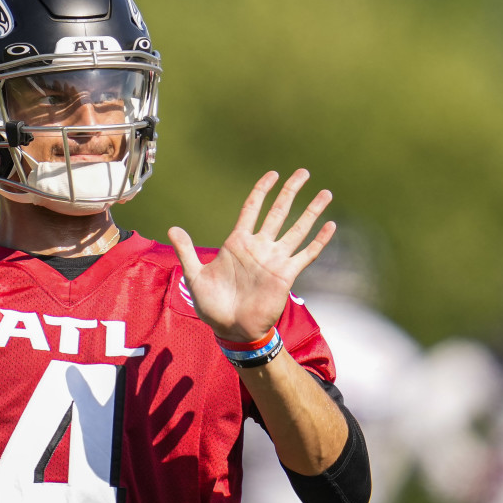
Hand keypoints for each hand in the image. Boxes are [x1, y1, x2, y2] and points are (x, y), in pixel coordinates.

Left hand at [167, 169, 334, 341]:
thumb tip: (172, 228)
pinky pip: (306, 254)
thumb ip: (187, 251)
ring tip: (326, 193)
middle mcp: (259, 247)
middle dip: (290, 192)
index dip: (262, 190)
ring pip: (297, 229)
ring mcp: (274, 260)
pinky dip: (319, 241)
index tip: (272, 174)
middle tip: (303, 173)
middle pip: (278, 212)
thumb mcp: (195, 276)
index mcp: (237, 243)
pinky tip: (330, 226)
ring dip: (311, 211)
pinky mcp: (286, 275)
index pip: (252, 208)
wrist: (231, 330)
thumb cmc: (212, 305)